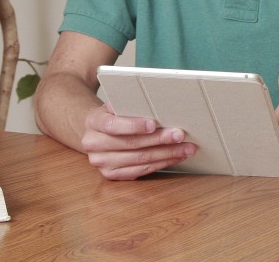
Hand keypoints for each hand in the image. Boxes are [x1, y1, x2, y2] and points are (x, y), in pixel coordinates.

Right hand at [80, 103, 196, 179]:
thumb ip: (127, 103)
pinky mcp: (111, 175)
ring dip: (166, 154)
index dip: (134, 125)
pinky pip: (140, 171)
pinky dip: (160, 164)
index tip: (154, 124)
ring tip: (185, 148)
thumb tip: (150, 103)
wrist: (96, 132)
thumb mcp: (114, 104)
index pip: (113, 125)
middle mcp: (94, 145)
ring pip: (139, 160)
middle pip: (131, 144)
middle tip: (179, 135)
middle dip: (159, 140)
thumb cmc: (111, 115)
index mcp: (94, 122)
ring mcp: (102, 163)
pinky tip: (174, 158)